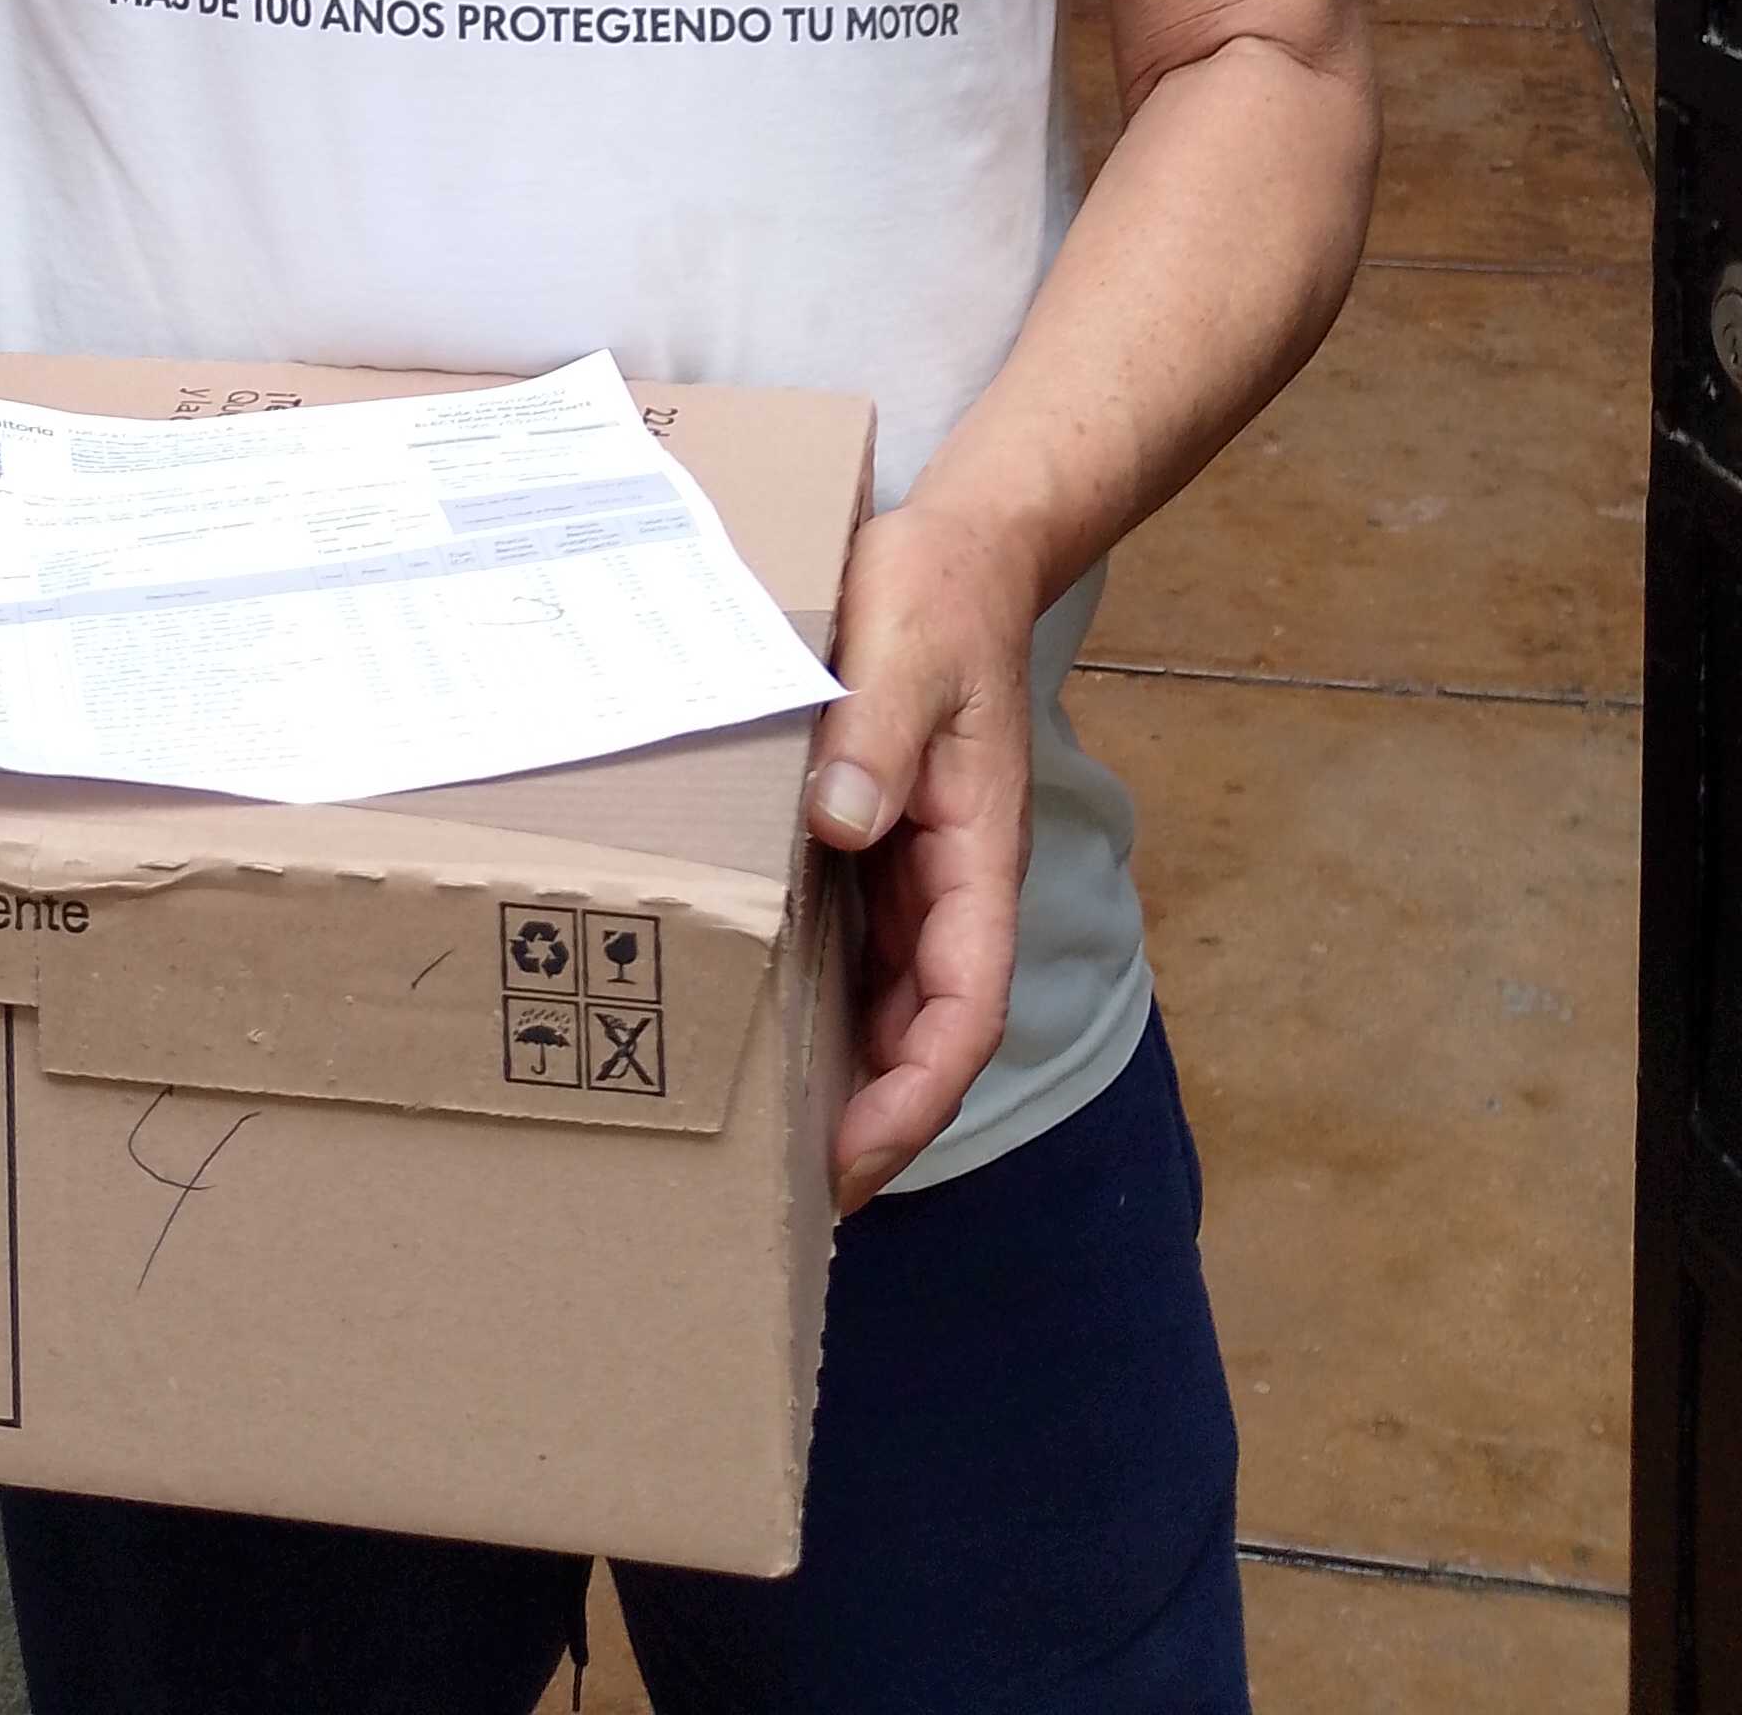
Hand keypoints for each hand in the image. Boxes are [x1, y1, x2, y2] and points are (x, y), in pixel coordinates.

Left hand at [803, 498, 1037, 1212]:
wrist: (963, 545)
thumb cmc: (938, 593)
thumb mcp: (910, 648)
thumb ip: (882, 734)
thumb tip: (845, 825)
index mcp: (979, 852)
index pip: (965, 1009)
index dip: (915, 1096)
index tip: (853, 1161)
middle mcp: (953, 879)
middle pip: (929, 1029)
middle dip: (876, 1119)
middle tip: (787, 1195)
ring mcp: (917, 868)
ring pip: (893, 999)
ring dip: (848, 1076)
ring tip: (768, 1145)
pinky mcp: (879, 843)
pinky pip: (858, 945)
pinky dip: (823, 1004)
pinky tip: (762, 1032)